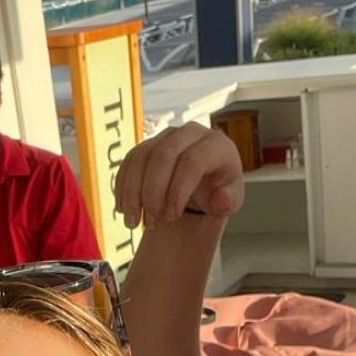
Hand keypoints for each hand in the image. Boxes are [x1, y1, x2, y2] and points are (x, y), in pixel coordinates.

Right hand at [115, 123, 244, 229]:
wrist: (205, 181)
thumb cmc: (220, 189)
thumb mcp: (232, 199)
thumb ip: (229, 201)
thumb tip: (220, 201)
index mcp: (216, 144)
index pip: (192, 162)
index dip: (178, 191)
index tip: (171, 217)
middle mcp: (191, 133)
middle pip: (164, 156)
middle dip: (153, 193)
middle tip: (151, 222)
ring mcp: (167, 136)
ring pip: (142, 157)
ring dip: (133, 192)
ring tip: (133, 221)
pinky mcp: (148, 143)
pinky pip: (130, 160)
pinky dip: (123, 186)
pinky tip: (123, 208)